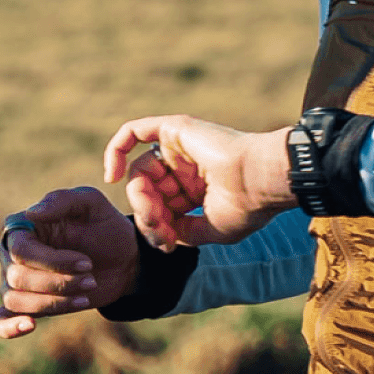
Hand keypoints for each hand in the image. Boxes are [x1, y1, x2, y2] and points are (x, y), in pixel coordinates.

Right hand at [0, 185, 138, 340]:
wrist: (122, 260)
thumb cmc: (104, 226)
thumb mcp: (91, 204)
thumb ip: (62, 201)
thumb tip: (31, 213)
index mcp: (21, 227)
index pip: (20, 250)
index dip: (52, 262)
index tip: (87, 263)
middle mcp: (11, 254)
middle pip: (17, 278)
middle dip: (59, 283)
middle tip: (91, 279)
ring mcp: (16, 281)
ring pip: (17, 300)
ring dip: (53, 303)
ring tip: (84, 296)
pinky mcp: (28, 304)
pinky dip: (7, 327)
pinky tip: (29, 326)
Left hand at [101, 114, 295, 250]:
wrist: (262, 181)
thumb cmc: (247, 206)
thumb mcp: (210, 229)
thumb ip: (183, 231)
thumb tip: (164, 235)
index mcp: (197, 188)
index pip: (162, 207)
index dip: (158, 227)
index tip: (167, 244)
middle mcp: (186, 166)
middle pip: (148, 189)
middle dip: (146, 212)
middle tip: (157, 226)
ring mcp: (179, 146)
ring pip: (140, 170)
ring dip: (138, 195)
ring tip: (150, 209)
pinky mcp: (174, 129)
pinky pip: (132, 133)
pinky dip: (116, 151)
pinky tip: (112, 175)